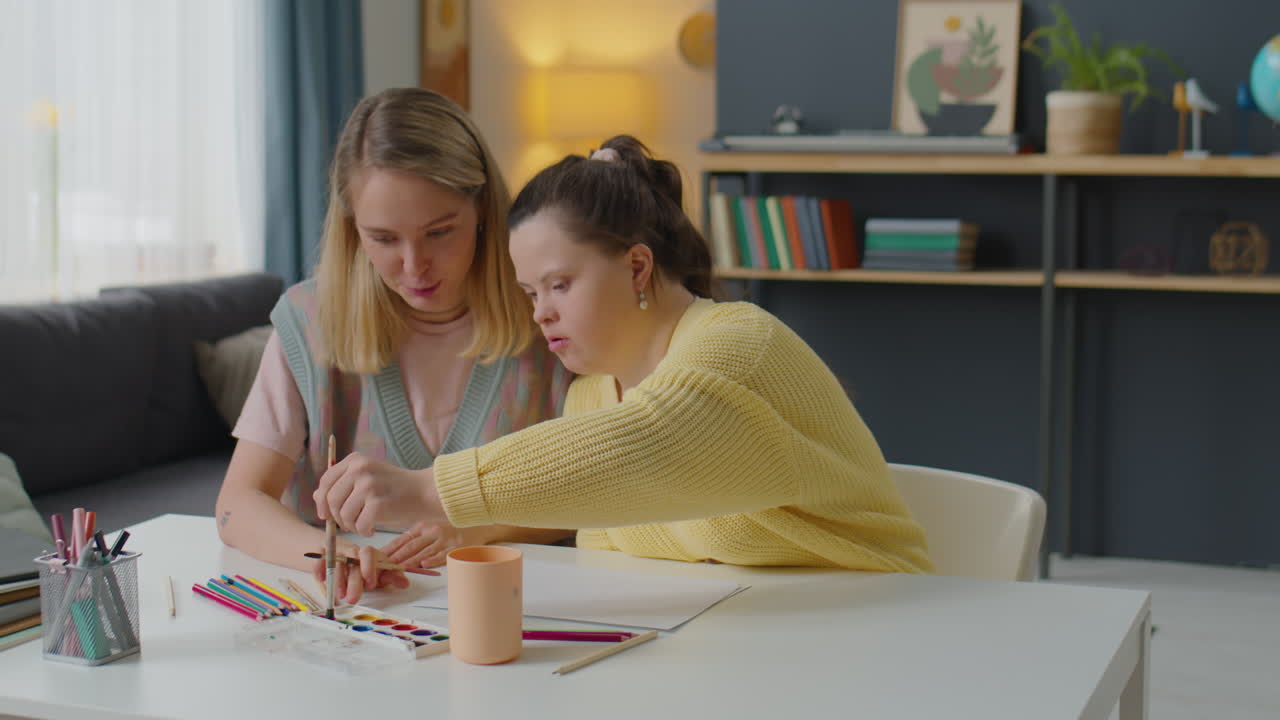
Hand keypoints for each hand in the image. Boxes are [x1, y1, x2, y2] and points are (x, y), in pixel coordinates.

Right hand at [310, 542, 408, 603]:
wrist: (345, 554)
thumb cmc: (366, 566)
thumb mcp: (381, 571)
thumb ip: (392, 577)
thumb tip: (405, 584)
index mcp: (367, 553)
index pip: (368, 554)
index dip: (369, 568)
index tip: (370, 584)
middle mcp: (351, 551)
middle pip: (351, 563)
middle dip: (353, 582)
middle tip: (353, 599)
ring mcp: (336, 552)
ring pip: (336, 563)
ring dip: (337, 580)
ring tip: (339, 595)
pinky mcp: (323, 554)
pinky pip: (319, 559)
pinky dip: (319, 567)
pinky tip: (321, 578)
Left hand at [313, 453, 442, 535]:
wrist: (425, 492)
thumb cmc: (396, 488)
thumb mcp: (367, 479)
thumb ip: (342, 485)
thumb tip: (315, 496)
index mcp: (356, 460)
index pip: (326, 481)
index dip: (321, 501)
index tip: (325, 514)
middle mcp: (360, 469)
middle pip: (331, 500)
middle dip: (336, 517)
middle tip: (349, 524)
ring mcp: (369, 486)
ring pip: (344, 515)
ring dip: (351, 526)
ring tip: (364, 525)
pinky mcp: (377, 504)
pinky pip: (359, 525)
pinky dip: (364, 531)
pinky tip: (372, 528)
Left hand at [381, 521, 497, 568]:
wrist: (479, 521)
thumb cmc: (454, 525)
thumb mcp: (432, 525)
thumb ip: (416, 535)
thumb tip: (397, 550)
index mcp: (423, 526)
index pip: (402, 540)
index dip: (389, 550)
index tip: (377, 558)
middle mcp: (432, 531)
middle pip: (410, 547)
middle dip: (394, 559)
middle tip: (381, 568)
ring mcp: (445, 538)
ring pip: (424, 551)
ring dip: (409, 562)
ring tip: (397, 570)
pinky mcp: (457, 545)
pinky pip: (444, 554)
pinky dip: (434, 559)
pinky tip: (425, 564)